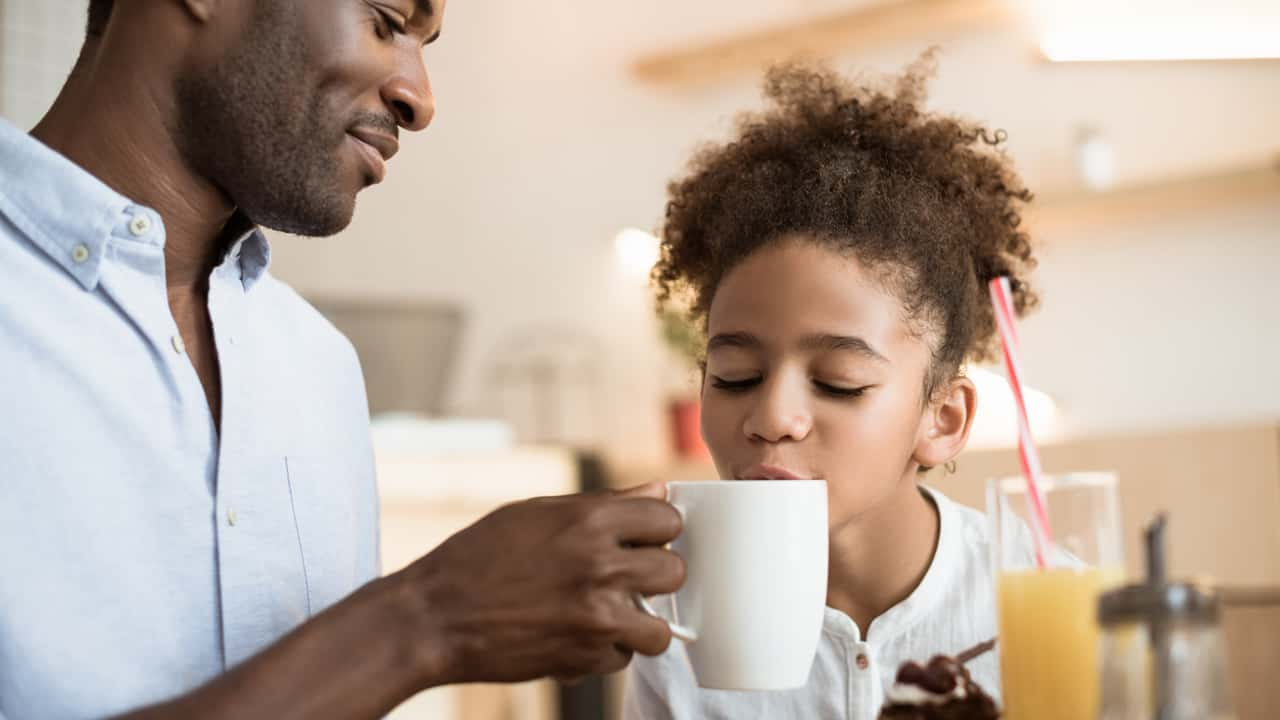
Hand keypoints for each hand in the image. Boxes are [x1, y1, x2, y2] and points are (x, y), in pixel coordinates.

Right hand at [396, 482, 685, 686]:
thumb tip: (657, 491)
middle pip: (674, 571)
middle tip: (628, 578)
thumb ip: (604, 504)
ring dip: (640, 624)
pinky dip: (605, 652)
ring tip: (611, 615)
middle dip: (655, 575)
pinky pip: (623, 658)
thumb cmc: (478, 557)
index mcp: (589, 519)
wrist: (434, 616)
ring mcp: (596, 615)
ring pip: (660, 629)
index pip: (668, 518)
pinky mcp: (584, 658)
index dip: (658, 529)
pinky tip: (577, 636)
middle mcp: (600, 565)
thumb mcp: (537, 511)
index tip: (644, 538)